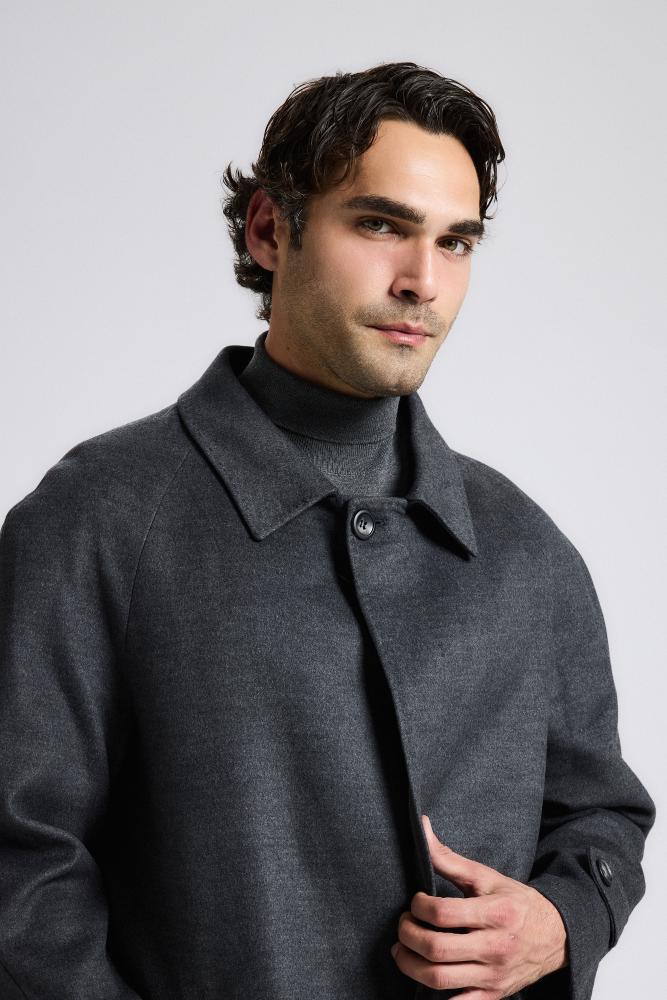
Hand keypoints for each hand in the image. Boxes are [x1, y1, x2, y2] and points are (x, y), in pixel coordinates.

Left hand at [390, 815, 568, 997]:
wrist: (556, 936)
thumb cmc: (516, 903)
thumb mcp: (486, 877)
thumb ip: (449, 858)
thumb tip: (422, 828)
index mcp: (495, 913)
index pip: (442, 913)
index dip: (418, 906)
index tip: (415, 902)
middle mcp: (495, 947)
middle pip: (436, 949)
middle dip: (408, 936)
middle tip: (404, 925)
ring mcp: (493, 976)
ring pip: (439, 980)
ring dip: (410, 965)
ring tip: (403, 950)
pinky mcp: (493, 996)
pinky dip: (433, 995)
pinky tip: (424, 974)